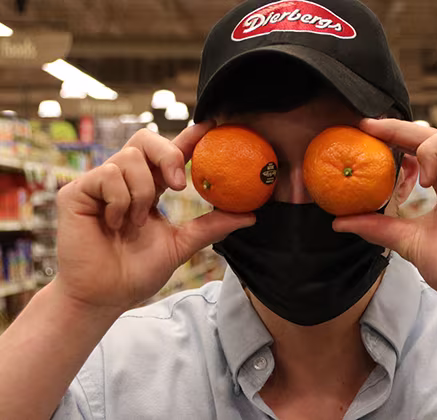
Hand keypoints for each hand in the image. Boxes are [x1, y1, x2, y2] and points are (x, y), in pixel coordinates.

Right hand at [55, 122, 255, 313]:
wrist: (105, 296)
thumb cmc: (137, 272)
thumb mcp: (181, 245)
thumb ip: (211, 227)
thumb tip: (250, 215)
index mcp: (148, 188)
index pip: (169, 155)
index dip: (188, 138)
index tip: (210, 127)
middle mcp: (124, 180)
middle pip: (145, 139)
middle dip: (167, 154)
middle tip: (178, 185)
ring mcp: (99, 183)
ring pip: (129, 160)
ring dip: (141, 194)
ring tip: (136, 222)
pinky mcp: (77, 191)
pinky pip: (108, 176)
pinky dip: (120, 201)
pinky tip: (114, 223)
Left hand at [333, 119, 436, 309]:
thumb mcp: (407, 241)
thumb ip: (377, 227)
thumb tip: (338, 221)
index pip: (417, 149)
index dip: (394, 135)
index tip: (365, 129)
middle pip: (432, 134)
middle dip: (400, 129)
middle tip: (374, 129)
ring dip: (432, 150)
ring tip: (426, 182)